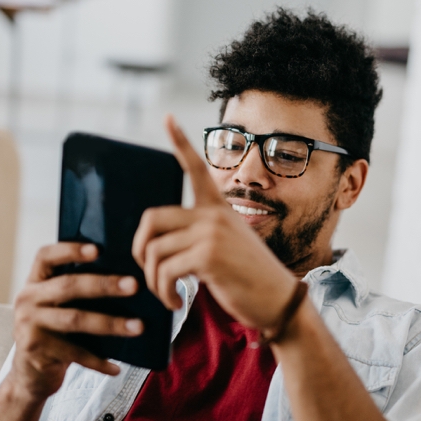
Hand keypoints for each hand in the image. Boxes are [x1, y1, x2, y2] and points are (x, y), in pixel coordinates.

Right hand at [7, 243, 144, 401]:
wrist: (29, 375)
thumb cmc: (55, 334)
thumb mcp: (58, 307)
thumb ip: (78, 292)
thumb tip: (127, 281)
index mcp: (35, 283)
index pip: (46, 256)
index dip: (70, 250)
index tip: (98, 249)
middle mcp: (27, 300)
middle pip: (68, 286)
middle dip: (104, 285)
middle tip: (134, 286)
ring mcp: (29, 325)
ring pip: (75, 319)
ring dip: (110, 323)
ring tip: (138, 327)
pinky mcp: (36, 350)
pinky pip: (74, 353)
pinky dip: (98, 361)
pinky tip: (117, 367)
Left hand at [132, 116, 296, 330]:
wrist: (279, 300)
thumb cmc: (249, 280)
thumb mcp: (227, 247)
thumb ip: (200, 236)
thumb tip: (161, 245)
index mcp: (218, 209)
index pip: (197, 169)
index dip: (181, 142)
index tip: (167, 118)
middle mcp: (213, 215)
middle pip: (151, 219)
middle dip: (140, 250)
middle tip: (150, 273)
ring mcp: (211, 232)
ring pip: (154, 251)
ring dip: (154, 281)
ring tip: (168, 295)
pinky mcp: (209, 255)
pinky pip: (165, 271)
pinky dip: (163, 292)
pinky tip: (175, 301)